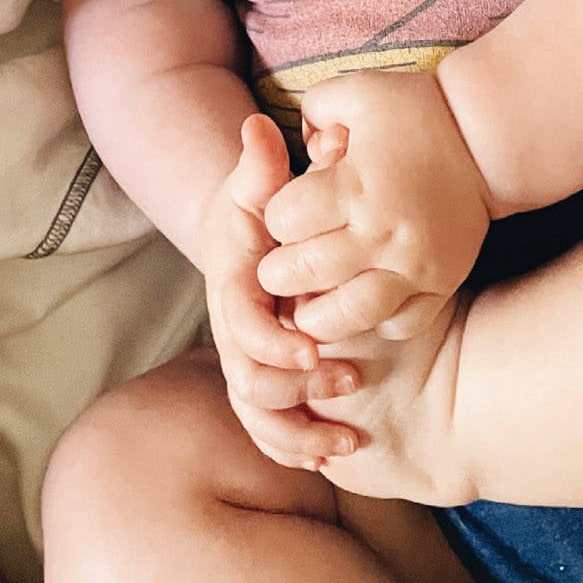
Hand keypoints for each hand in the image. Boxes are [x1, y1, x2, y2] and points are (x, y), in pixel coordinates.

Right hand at [199, 114, 362, 472]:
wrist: (248, 237)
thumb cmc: (259, 207)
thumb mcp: (258, 183)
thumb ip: (262, 163)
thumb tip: (258, 127)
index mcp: (232, 287)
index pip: (243, 328)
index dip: (275, 345)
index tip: (316, 351)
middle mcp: (232, 331)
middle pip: (249, 380)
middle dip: (297, 390)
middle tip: (350, 379)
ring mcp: (246, 361)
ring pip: (258, 414)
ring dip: (300, 428)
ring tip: (349, 433)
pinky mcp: (263, 382)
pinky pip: (268, 430)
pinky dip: (294, 447)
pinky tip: (332, 454)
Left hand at [256, 68, 492, 344]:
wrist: (486, 138)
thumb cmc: (416, 109)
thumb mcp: (358, 92)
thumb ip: (314, 111)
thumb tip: (295, 143)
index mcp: (354, 186)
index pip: (284, 220)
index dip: (275, 216)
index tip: (284, 211)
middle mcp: (382, 232)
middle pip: (305, 272)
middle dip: (281, 271)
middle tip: (280, 265)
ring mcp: (415, 265)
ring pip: (349, 314)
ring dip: (318, 314)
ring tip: (307, 304)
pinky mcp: (441, 284)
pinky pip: (399, 323)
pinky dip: (374, 322)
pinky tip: (361, 303)